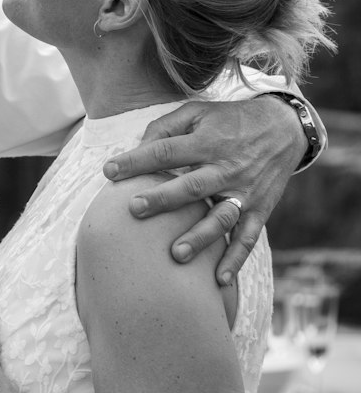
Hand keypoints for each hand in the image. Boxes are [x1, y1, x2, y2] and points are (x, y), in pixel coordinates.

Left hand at [103, 97, 302, 282]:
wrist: (284, 128)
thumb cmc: (229, 121)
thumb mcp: (198, 112)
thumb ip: (166, 127)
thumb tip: (137, 149)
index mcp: (208, 142)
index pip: (167, 152)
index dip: (137, 160)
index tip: (108, 170)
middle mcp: (227, 168)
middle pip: (192, 187)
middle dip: (163, 199)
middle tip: (134, 209)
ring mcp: (245, 192)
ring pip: (221, 218)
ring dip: (200, 238)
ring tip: (176, 255)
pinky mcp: (260, 210)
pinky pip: (248, 238)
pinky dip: (235, 259)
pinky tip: (219, 280)